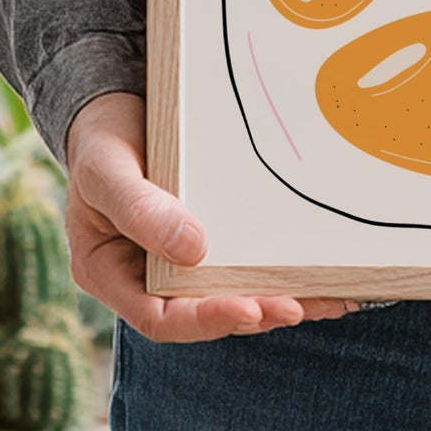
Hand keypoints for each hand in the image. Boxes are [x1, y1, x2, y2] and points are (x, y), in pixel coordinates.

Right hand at [65, 92, 353, 341]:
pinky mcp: (209, 240)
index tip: (248, 309)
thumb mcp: (106, 169)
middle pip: (203, 311)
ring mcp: (179, 260)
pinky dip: (281, 270)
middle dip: (254, 312)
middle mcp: (146, 277)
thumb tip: (192, 250)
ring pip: (230, 292)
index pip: (159, 316)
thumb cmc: (102, 141)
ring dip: (278, 299)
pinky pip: (244, 261)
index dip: (205, 319)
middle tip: (299, 306)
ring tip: (328, 300)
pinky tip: (322, 275)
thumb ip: (139, 209)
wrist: (116, 111)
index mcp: (110, 273)